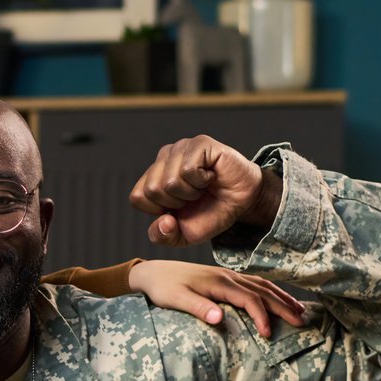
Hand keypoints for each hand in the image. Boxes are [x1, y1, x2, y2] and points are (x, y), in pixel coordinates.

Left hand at [128, 135, 279, 246]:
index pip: (137, 197)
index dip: (160, 211)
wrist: (243, 202)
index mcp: (154, 176)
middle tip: (194, 196)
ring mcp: (181, 148)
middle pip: (151, 190)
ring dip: (191, 193)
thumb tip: (164, 221)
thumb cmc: (212, 212)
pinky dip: (202, 181)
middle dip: (176, 202)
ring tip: (202, 186)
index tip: (180, 207)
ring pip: (169, 182)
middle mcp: (164, 158)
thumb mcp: (184, 235)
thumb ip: (163, 236)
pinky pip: (188, 170)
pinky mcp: (199, 143)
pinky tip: (210, 176)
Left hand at [129, 260, 305, 337]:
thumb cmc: (162, 288)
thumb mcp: (174, 299)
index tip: (268, 335)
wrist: (152, 272)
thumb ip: (197, 307)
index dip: (261, 316)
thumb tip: (220, 318)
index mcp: (218, 282)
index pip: (249, 299)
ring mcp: (228, 275)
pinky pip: (255, 282)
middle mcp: (227, 276)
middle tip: (302, 322)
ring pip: (263, 284)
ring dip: (282, 297)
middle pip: (263, 290)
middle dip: (283, 306)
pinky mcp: (226, 277)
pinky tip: (279, 299)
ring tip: (300, 311)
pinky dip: (271, 291)